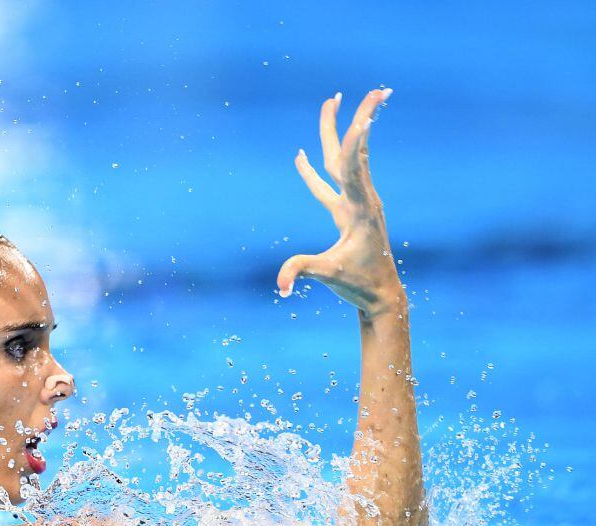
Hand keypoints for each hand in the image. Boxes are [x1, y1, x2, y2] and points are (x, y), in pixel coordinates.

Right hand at [277, 88, 401, 315]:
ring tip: (332, 103)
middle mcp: (362, 199)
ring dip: (338, 131)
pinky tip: (306, 154)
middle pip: (350, 152)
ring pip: (343, 160)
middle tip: (354, 92)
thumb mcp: (328, 276)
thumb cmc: (358, 284)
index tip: (363, 114)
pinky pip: (332, 180)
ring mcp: (357, 203)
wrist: (382, 294)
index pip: (351, 165)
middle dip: (353, 120)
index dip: (353, 139)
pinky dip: (318, 165)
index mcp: (358, 209)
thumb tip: (281, 284)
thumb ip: (302, 271)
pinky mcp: (349, 211)